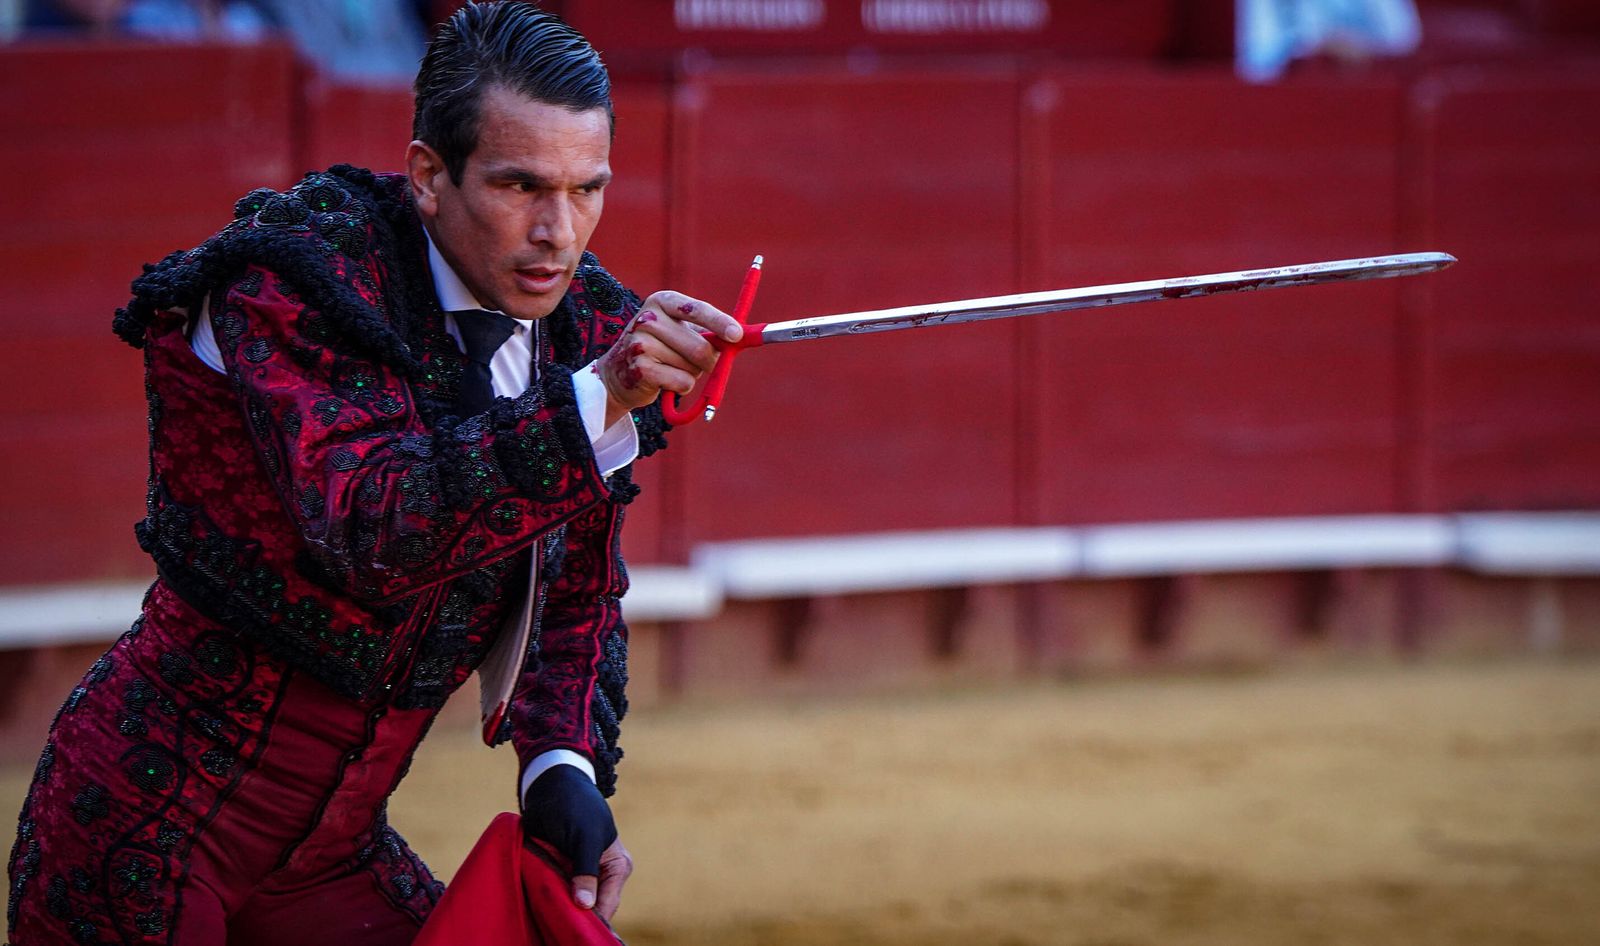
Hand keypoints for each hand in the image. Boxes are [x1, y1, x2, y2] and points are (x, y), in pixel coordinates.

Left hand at [521, 764, 631, 919]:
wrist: (549, 785)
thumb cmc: (575, 806)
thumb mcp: (585, 837)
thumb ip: (587, 871)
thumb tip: (586, 906)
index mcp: (616, 868)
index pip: (606, 906)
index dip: (591, 920)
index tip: (572, 931)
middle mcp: (599, 877)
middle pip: (587, 909)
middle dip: (570, 914)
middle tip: (552, 922)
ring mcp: (576, 877)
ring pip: (566, 904)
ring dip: (553, 904)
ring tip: (542, 907)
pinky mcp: (557, 874)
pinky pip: (550, 893)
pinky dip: (541, 895)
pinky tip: (534, 901)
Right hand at [597, 291, 743, 423]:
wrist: (619, 374)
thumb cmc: (662, 349)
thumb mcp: (681, 331)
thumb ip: (710, 332)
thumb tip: (741, 337)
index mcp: (663, 301)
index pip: (697, 309)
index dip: (720, 322)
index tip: (737, 335)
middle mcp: (649, 317)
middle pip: (700, 346)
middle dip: (710, 361)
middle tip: (703, 364)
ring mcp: (641, 342)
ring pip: (692, 367)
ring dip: (692, 373)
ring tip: (671, 367)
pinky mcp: (640, 368)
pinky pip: (682, 382)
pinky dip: (682, 386)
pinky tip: (664, 380)